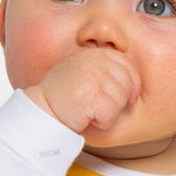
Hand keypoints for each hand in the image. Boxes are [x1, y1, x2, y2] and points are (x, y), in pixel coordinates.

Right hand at [23, 48, 140, 133]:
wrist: (42, 109)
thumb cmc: (64, 96)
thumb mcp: (83, 72)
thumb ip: (105, 69)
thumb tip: (134, 86)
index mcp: (94, 53)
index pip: (127, 65)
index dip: (133, 84)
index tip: (130, 98)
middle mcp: (94, 61)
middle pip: (128, 83)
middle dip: (120, 100)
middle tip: (99, 105)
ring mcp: (93, 76)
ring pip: (121, 100)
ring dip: (109, 112)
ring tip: (89, 109)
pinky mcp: (91, 95)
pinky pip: (111, 114)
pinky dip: (102, 122)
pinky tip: (86, 116)